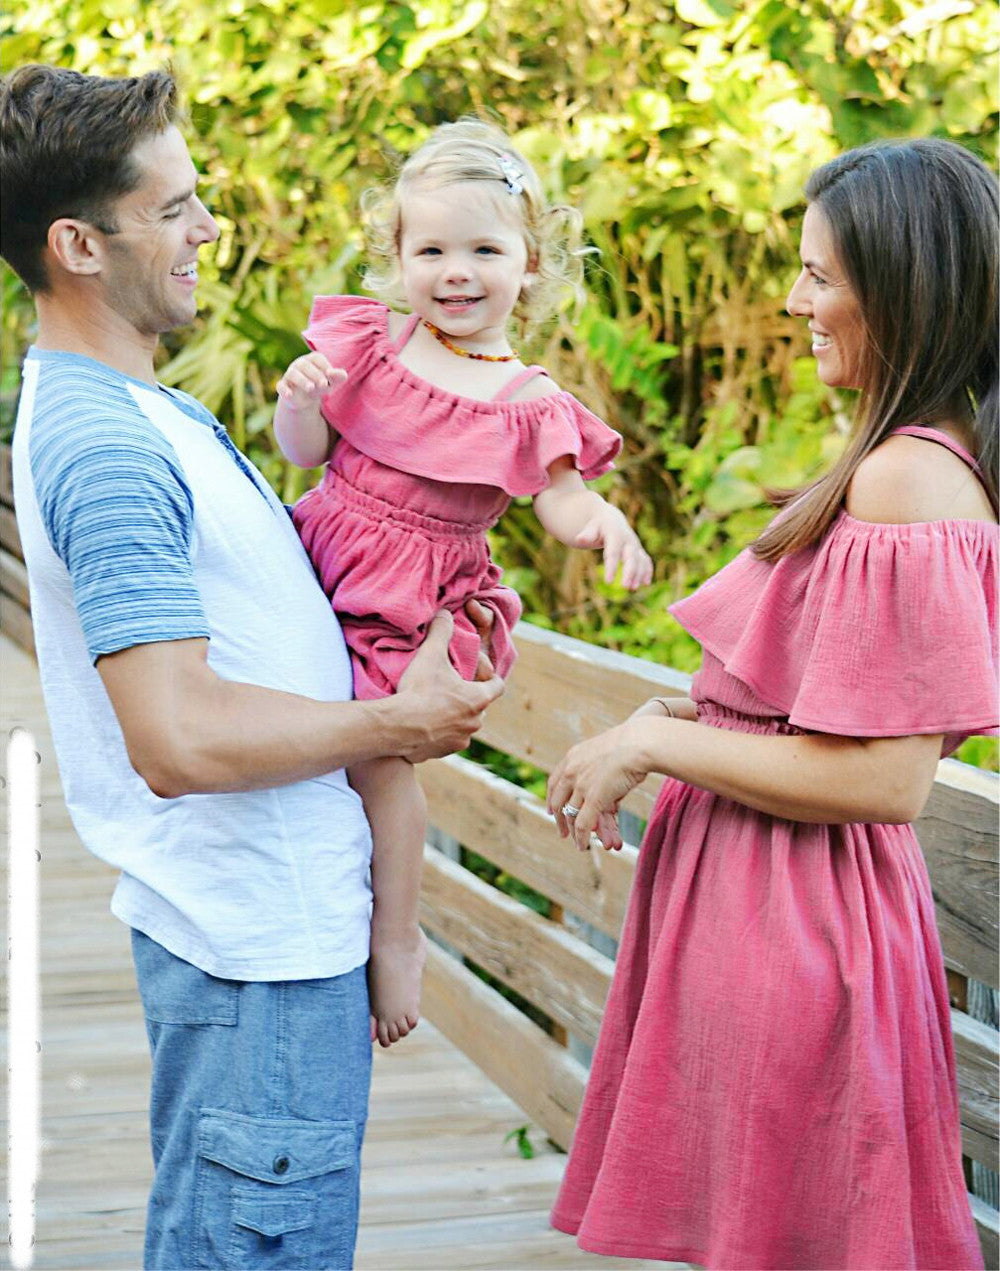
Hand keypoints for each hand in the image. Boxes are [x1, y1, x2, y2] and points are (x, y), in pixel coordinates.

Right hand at [276, 353, 346, 408]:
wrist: (304, 398)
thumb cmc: (320, 384)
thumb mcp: (330, 381)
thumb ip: (337, 377)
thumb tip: (344, 375)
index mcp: (311, 360)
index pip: (317, 358)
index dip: (324, 365)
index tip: (331, 375)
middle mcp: (299, 365)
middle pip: (305, 365)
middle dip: (315, 374)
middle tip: (324, 384)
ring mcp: (290, 375)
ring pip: (293, 374)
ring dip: (302, 380)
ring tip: (311, 388)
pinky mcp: (283, 386)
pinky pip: (281, 386)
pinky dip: (284, 390)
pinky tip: (289, 395)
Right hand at [396, 611, 503, 762]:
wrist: (396, 727)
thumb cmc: (418, 691)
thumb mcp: (430, 655)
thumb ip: (441, 632)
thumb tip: (445, 614)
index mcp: (478, 698)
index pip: (497, 686)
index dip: (489, 677)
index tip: (479, 673)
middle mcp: (475, 722)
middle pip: (479, 706)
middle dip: (468, 697)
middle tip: (449, 687)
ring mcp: (460, 740)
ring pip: (464, 725)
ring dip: (455, 716)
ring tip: (435, 706)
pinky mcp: (444, 752)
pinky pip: (448, 740)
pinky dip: (441, 732)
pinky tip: (425, 723)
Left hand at [547, 720, 649, 850]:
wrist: (639, 743)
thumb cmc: (632, 745)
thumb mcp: (607, 754)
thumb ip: (601, 773)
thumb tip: (607, 790)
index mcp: (573, 756)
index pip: (555, 781)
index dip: (552, 798)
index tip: (552, 810)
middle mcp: (572, 771)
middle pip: (559, 801)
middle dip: (559, 819)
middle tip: (562, 832)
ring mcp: (581, 785)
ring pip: (571, 815)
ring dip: (575, 832)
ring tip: (577, 843)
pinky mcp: (594, 799)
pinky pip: (582, 824)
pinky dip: (581, 837)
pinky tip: (582, 846)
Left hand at [573, 507, 652, 589]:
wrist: (611, 519)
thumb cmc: (597, 526)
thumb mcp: (591, 528)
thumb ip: (587, 534)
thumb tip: (579, 539)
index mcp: (615, 534)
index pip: (613, 552)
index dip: (611, 567)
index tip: (608, 582)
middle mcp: (628, 540)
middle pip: (631, 557)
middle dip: (630, 572)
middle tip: (624, 586)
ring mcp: (635, 545)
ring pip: (641, 560)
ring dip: (639, 574)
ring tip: (633, 588)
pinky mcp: (639, 551)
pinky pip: (646, 560)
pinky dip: (647, 570)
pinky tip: (646, 583)